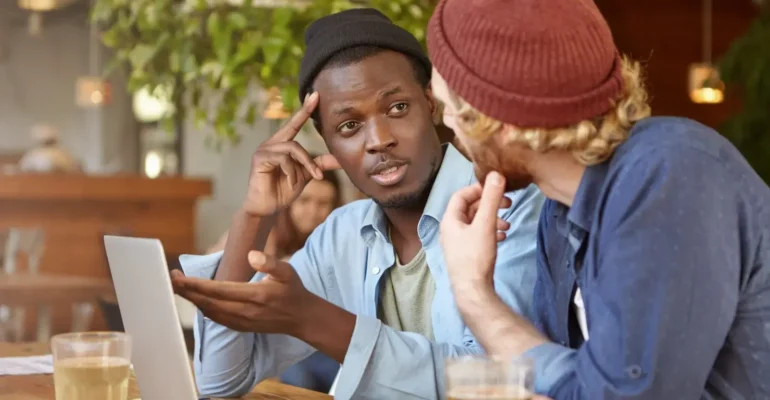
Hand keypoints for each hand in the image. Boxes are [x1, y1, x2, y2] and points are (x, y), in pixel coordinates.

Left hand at [171, 251, 314, 335]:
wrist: (302, 318)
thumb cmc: (293, 291)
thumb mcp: (288, 272)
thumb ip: (270, 263)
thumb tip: (251, 255)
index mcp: (254, 296)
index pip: (217, 290)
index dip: (195, 285)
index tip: (178, 277)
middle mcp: (245, 312)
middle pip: (208, 303)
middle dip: (187, 291)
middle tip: (171, 279)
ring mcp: (242, 322)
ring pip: (209, 312)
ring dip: (193, 300)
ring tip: (179, 287)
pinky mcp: (241, 327)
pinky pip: (216, 319)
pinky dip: (203, 309)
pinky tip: (196, 300)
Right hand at [243, 92, 340, 216]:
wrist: (267, 208)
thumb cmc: (284, 190)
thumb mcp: (306, 175)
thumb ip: (320, 164)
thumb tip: (341, 158)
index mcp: (282, 144)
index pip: (294, 123)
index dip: (304, 109)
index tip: (315, 95)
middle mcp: (271, 143)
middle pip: (295, 138)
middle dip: (308, 156)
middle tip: (318, 176)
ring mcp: (263, 150)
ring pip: (292, 149)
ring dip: (302, 167)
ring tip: (301, 183)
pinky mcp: (259, 159)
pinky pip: (283, 159)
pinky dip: (291, 173)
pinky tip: (291, 184)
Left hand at [440, 171, 507, 295]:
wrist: (473, 290)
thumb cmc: (476, 256)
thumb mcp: (486, 224)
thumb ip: (491, 198)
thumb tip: (496, 174)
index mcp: (450, 220)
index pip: (461, 195)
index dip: (479, 188)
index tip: (497, 189)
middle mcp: (450, 230)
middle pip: (470, 208)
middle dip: (489, 204)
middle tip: (508, 204)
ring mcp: (457, 243)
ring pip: (475, 223)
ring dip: (492, 219)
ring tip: (507, 224)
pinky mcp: (466, 254)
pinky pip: (478, 236)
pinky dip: (490, 232)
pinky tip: (502, 237)